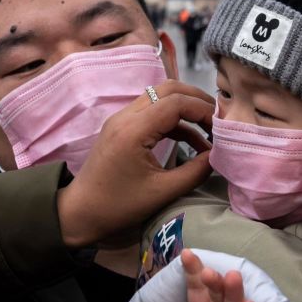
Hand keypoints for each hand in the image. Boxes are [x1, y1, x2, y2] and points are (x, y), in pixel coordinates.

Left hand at [57, 81, 214, 247]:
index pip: (176, 102)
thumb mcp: (162, 192)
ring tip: (209, 129)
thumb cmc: (118, 206)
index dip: (203, 110)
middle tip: (218, 120)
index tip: (221, 128)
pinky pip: (152, 111)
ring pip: (160, 96)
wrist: (80, 212)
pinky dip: (174, 120)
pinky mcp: (121, 127)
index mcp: (133, 130)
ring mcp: (121, 119)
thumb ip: (195, 171)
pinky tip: (191, 140)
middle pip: (168, 89)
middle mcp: (125, 116)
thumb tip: (218, 155)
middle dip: (197, 100)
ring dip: (186, 108)